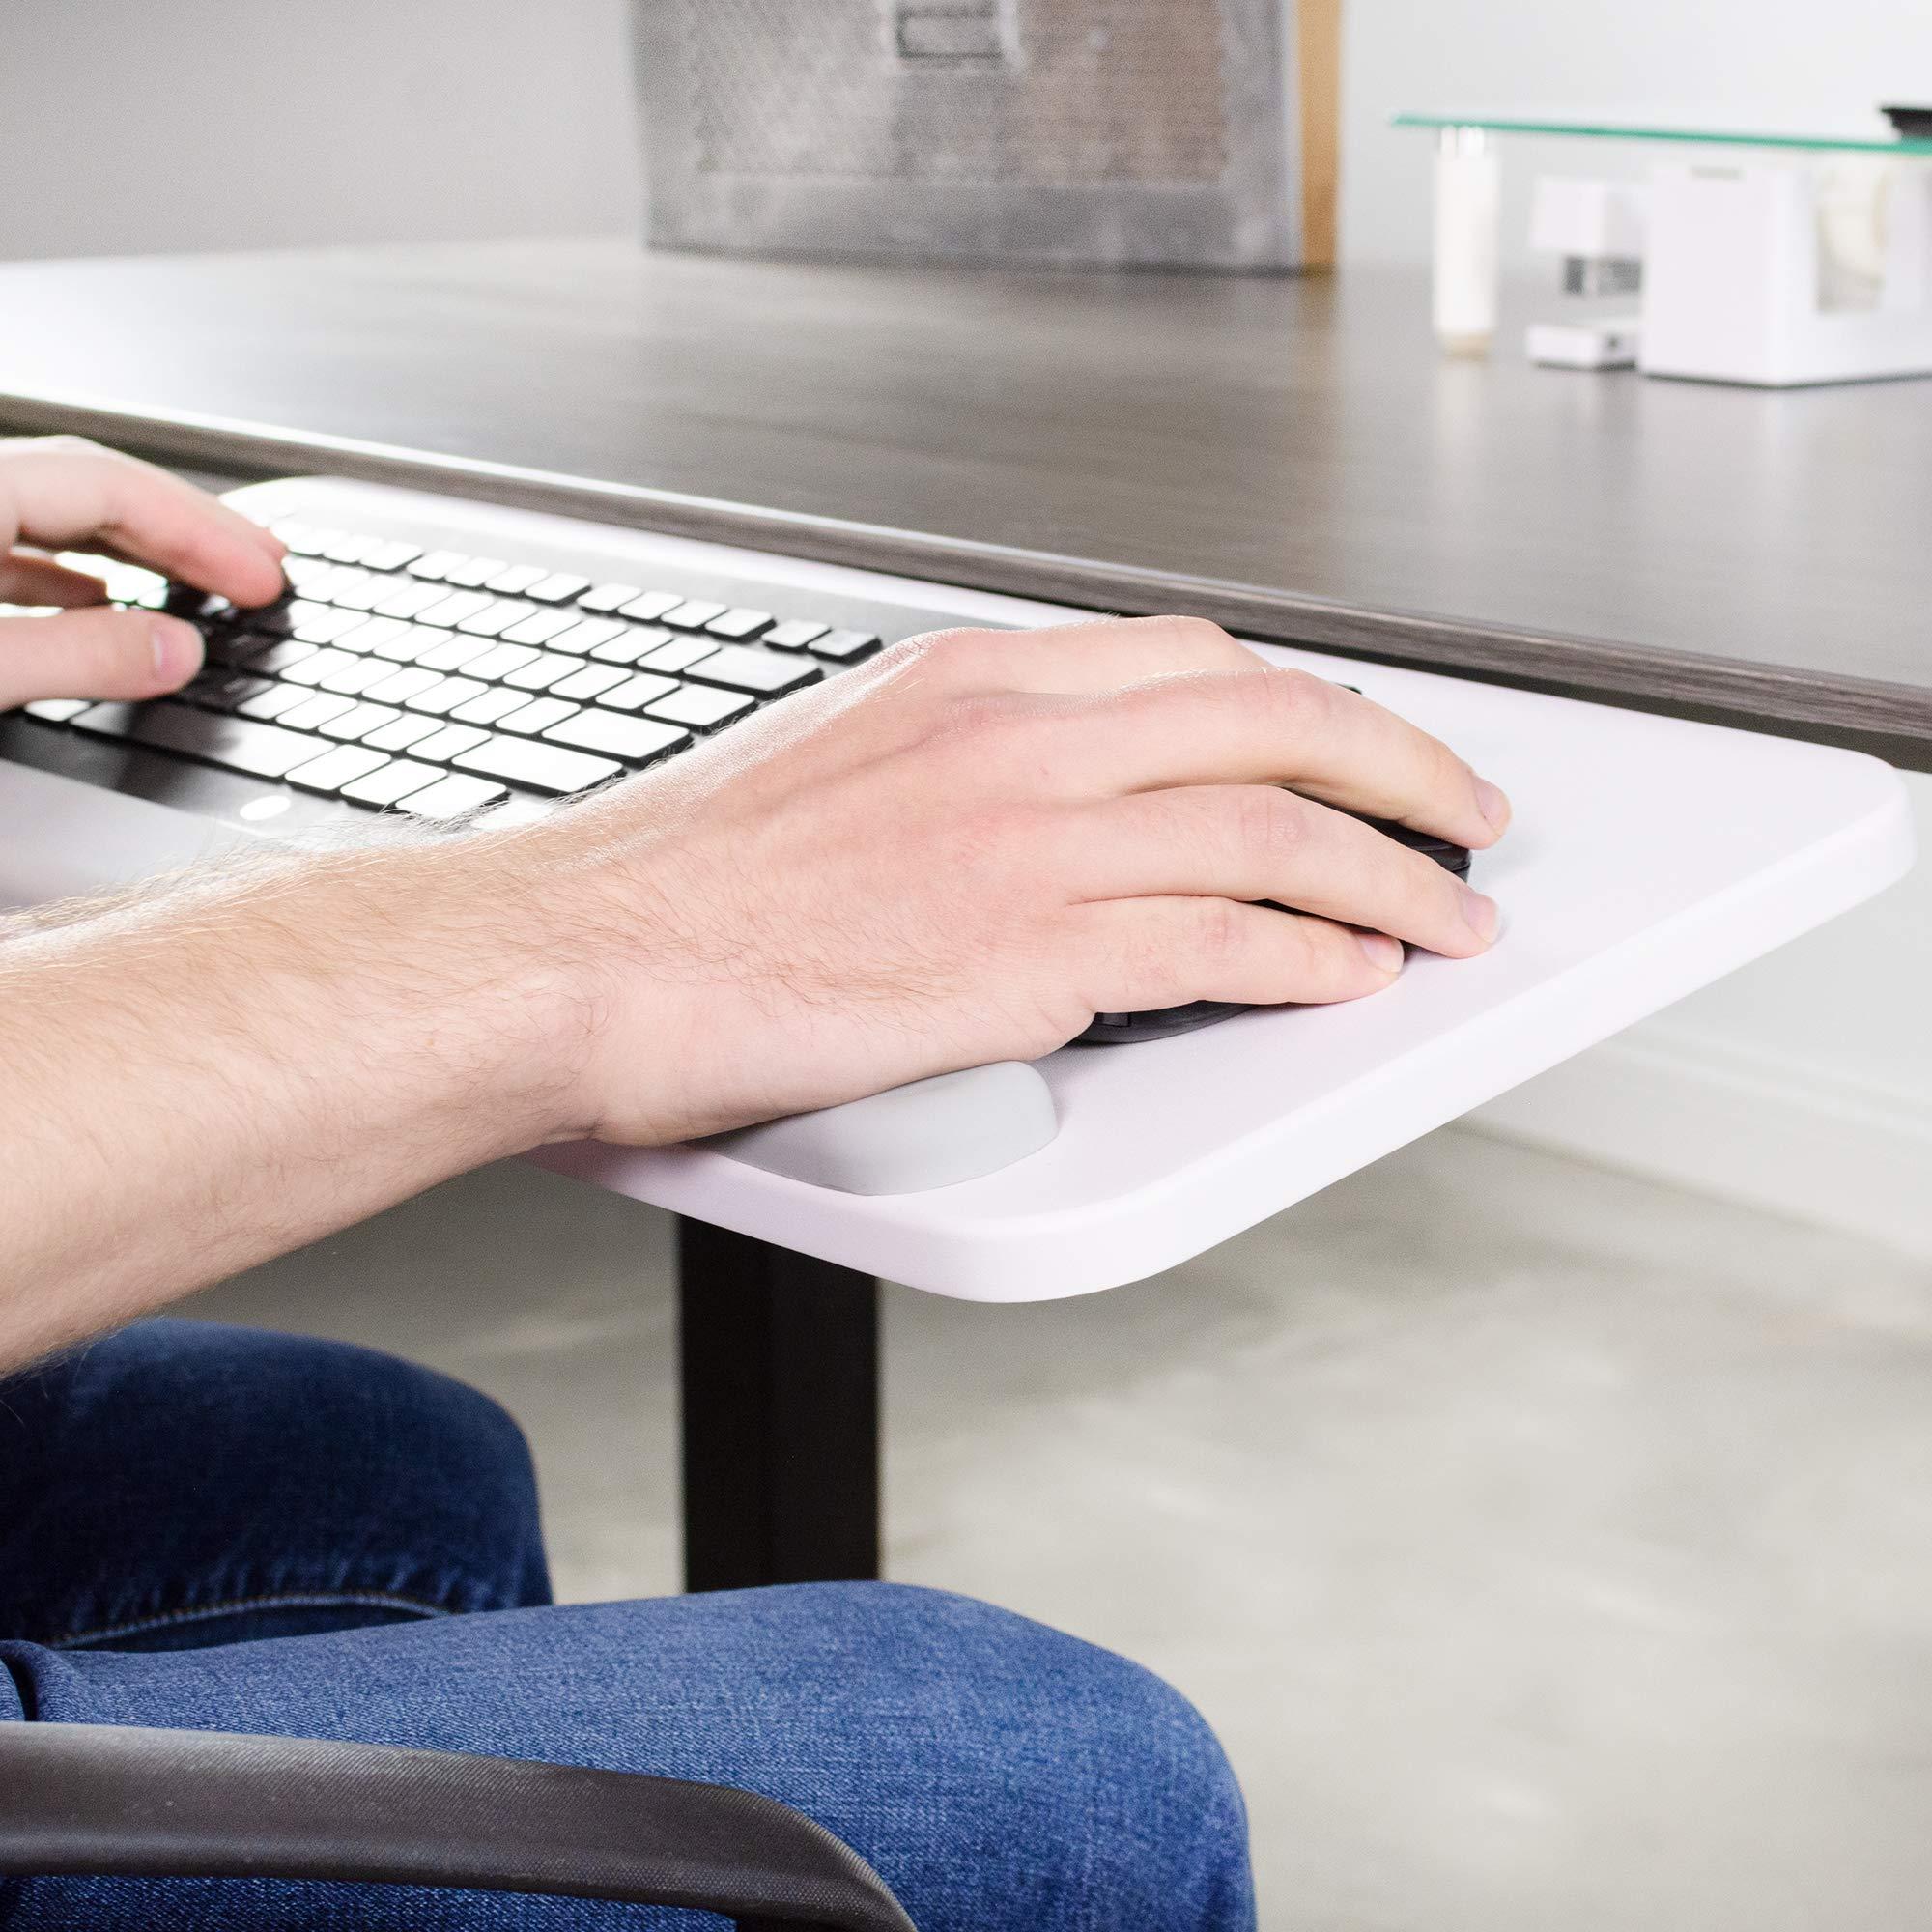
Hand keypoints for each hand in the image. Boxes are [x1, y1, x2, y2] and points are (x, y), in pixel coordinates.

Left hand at [0, 436, 285, 709]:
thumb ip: (79, 657)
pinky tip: (92, 594)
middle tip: (257, 562)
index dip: (203, 534)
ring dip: (134, 544)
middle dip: (185, 526)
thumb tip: (178, 651)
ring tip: (197, 575)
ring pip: (50, 510)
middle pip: (90, 485)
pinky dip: (65, 566)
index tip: (262, 579)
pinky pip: (8, 541)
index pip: (113, 490)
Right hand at [520, 617, 1510, 1144]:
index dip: (1307, 704)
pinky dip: (1314, 959)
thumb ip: (961, 765)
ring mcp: (1030, 839)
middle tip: (1463, 812)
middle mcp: (1017, 737)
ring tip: (1449, 915)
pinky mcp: (1027, 952)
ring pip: (1279, 830)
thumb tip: (1049, 805)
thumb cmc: (683, 886)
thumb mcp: (837, 766)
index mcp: (971, 681)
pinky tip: (1352, 977)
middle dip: (1400, 765)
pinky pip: (1226, 943)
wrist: (586, 960)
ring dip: (1392, 877)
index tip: (1353, 743)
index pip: (1195, 660)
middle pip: (1275, 718)